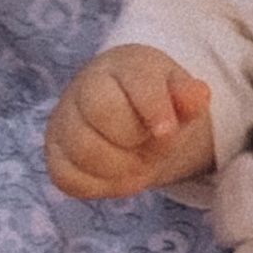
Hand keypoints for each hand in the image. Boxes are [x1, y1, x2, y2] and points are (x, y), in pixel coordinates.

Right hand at [46, 45, 215, 199]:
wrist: (121, 109)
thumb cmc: (151, 99)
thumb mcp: (176, 92)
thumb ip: (188, 96)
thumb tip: (199, 96)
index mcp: (120, 66)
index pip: (133, 82)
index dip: (152, 108)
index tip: (167, 130)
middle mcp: (83, 88)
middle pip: (102, 114)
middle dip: (134, 140)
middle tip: (152, 145)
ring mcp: (64, 121)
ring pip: (83, 150)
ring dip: (119, 168)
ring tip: (136, 163)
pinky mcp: (54, 153)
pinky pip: (69, 178)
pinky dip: (98, 186)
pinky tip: (115, 175)